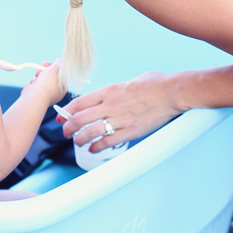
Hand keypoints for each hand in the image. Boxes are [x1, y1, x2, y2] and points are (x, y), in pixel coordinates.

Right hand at [26, 59, 63, 104]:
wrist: (36, 96)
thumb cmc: (48, 83)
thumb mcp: (56, 68)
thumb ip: (59, 63)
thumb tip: (59, 60)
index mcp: (62, 87)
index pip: (59, 74)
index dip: (53, 67)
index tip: (48, 63)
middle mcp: (54, 91)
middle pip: (49, 76)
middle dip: (44, 70)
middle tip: (42, 67)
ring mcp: (44, 93)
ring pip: (40, 79)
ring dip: (38, 76)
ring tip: (37, 77)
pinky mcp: (36, 94)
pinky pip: (34, 84)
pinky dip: (33, 82)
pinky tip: (33, 84)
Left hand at [61, 74, 180, 151]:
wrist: (171, 92)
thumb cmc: (153, 84)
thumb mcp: (128, 83)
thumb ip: (115, 91)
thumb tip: (109, 96)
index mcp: (108, 91)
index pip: (80, 102)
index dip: (67, 111)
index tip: (61, 116)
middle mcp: (110, 105)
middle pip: (81, 119)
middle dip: (69, 127)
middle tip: (65, 131)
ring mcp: (119, 120)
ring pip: (91, 132)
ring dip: (80, 139)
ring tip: (77, 142)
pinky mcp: (130, 131)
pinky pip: (108, 141)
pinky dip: (97, 147)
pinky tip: (93, 149)